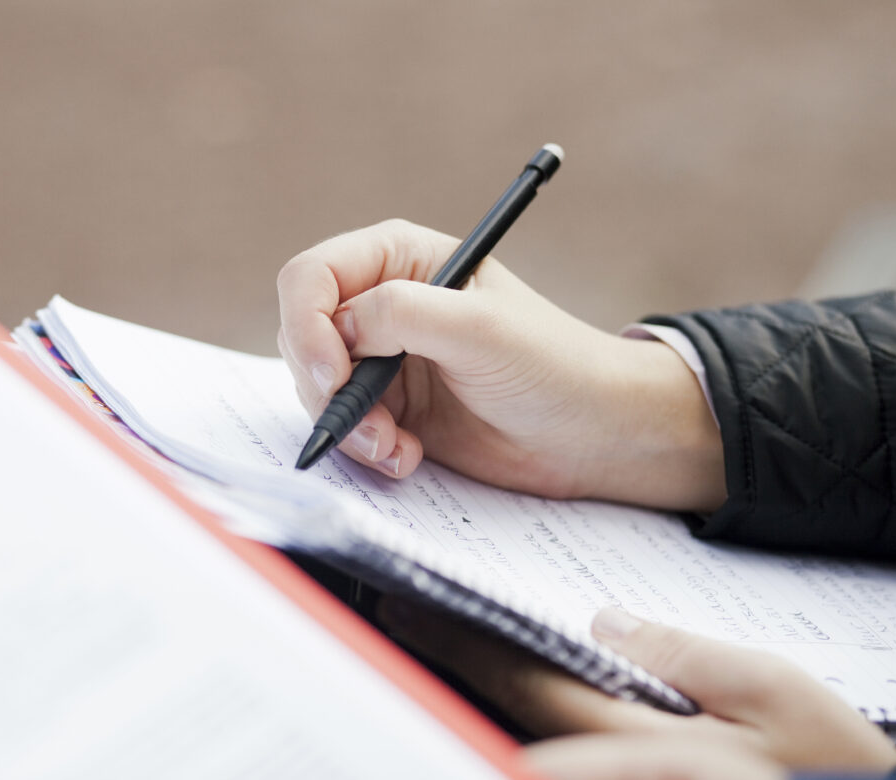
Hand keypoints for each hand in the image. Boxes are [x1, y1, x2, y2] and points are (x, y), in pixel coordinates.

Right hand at [277, 219, 724, 510]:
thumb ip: (402, 312)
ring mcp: (384, 358)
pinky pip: (345, 428)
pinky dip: (366, 449)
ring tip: (396, 448)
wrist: (591, 435)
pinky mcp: (391, 407)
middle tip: (368, 426)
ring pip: (318, 389)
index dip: (307, 324)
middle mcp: (383, 302)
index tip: (334, 374)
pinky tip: (406, 457)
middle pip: (304, 336)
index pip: (311, 276)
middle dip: (326, 387)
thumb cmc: (551, 364)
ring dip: (349, 427)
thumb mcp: (479, 328)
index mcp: (400, 258)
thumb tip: (338, 326)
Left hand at [377, 599, 895, 775]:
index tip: (409, 606)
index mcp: (636, 741)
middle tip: (402, 610)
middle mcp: (606, 767)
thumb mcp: (773, 696)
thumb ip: (686, 656)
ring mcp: (613, 774)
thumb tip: (608, 623)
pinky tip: (521, 674)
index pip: (525, 680)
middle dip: (456, 655)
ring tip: (443, 632)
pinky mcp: (629, 773)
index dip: (462, 641)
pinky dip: (529, 700)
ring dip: (487, 675)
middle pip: (514, 704)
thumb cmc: (822, 770)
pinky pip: (566, 737)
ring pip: (533, 722)